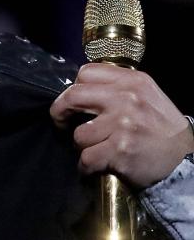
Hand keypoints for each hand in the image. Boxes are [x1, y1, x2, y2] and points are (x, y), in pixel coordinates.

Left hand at [50, 63, 193, 188]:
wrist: (185, 159)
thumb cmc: (162, 129)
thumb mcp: (147, 96)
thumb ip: (118, 88)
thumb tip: (82, 89)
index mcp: (133, 81)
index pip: (86, 72)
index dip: (73, 88)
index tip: (72, 101)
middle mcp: (126, 99)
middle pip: (73, 96)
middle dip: (59, 111)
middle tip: (60, 122)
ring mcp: (122, 125)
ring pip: (78, 134)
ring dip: (82, 146)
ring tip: (95, 149)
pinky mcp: (119, 150)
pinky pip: (86, 158)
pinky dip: (86, 166)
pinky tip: (94, 167)